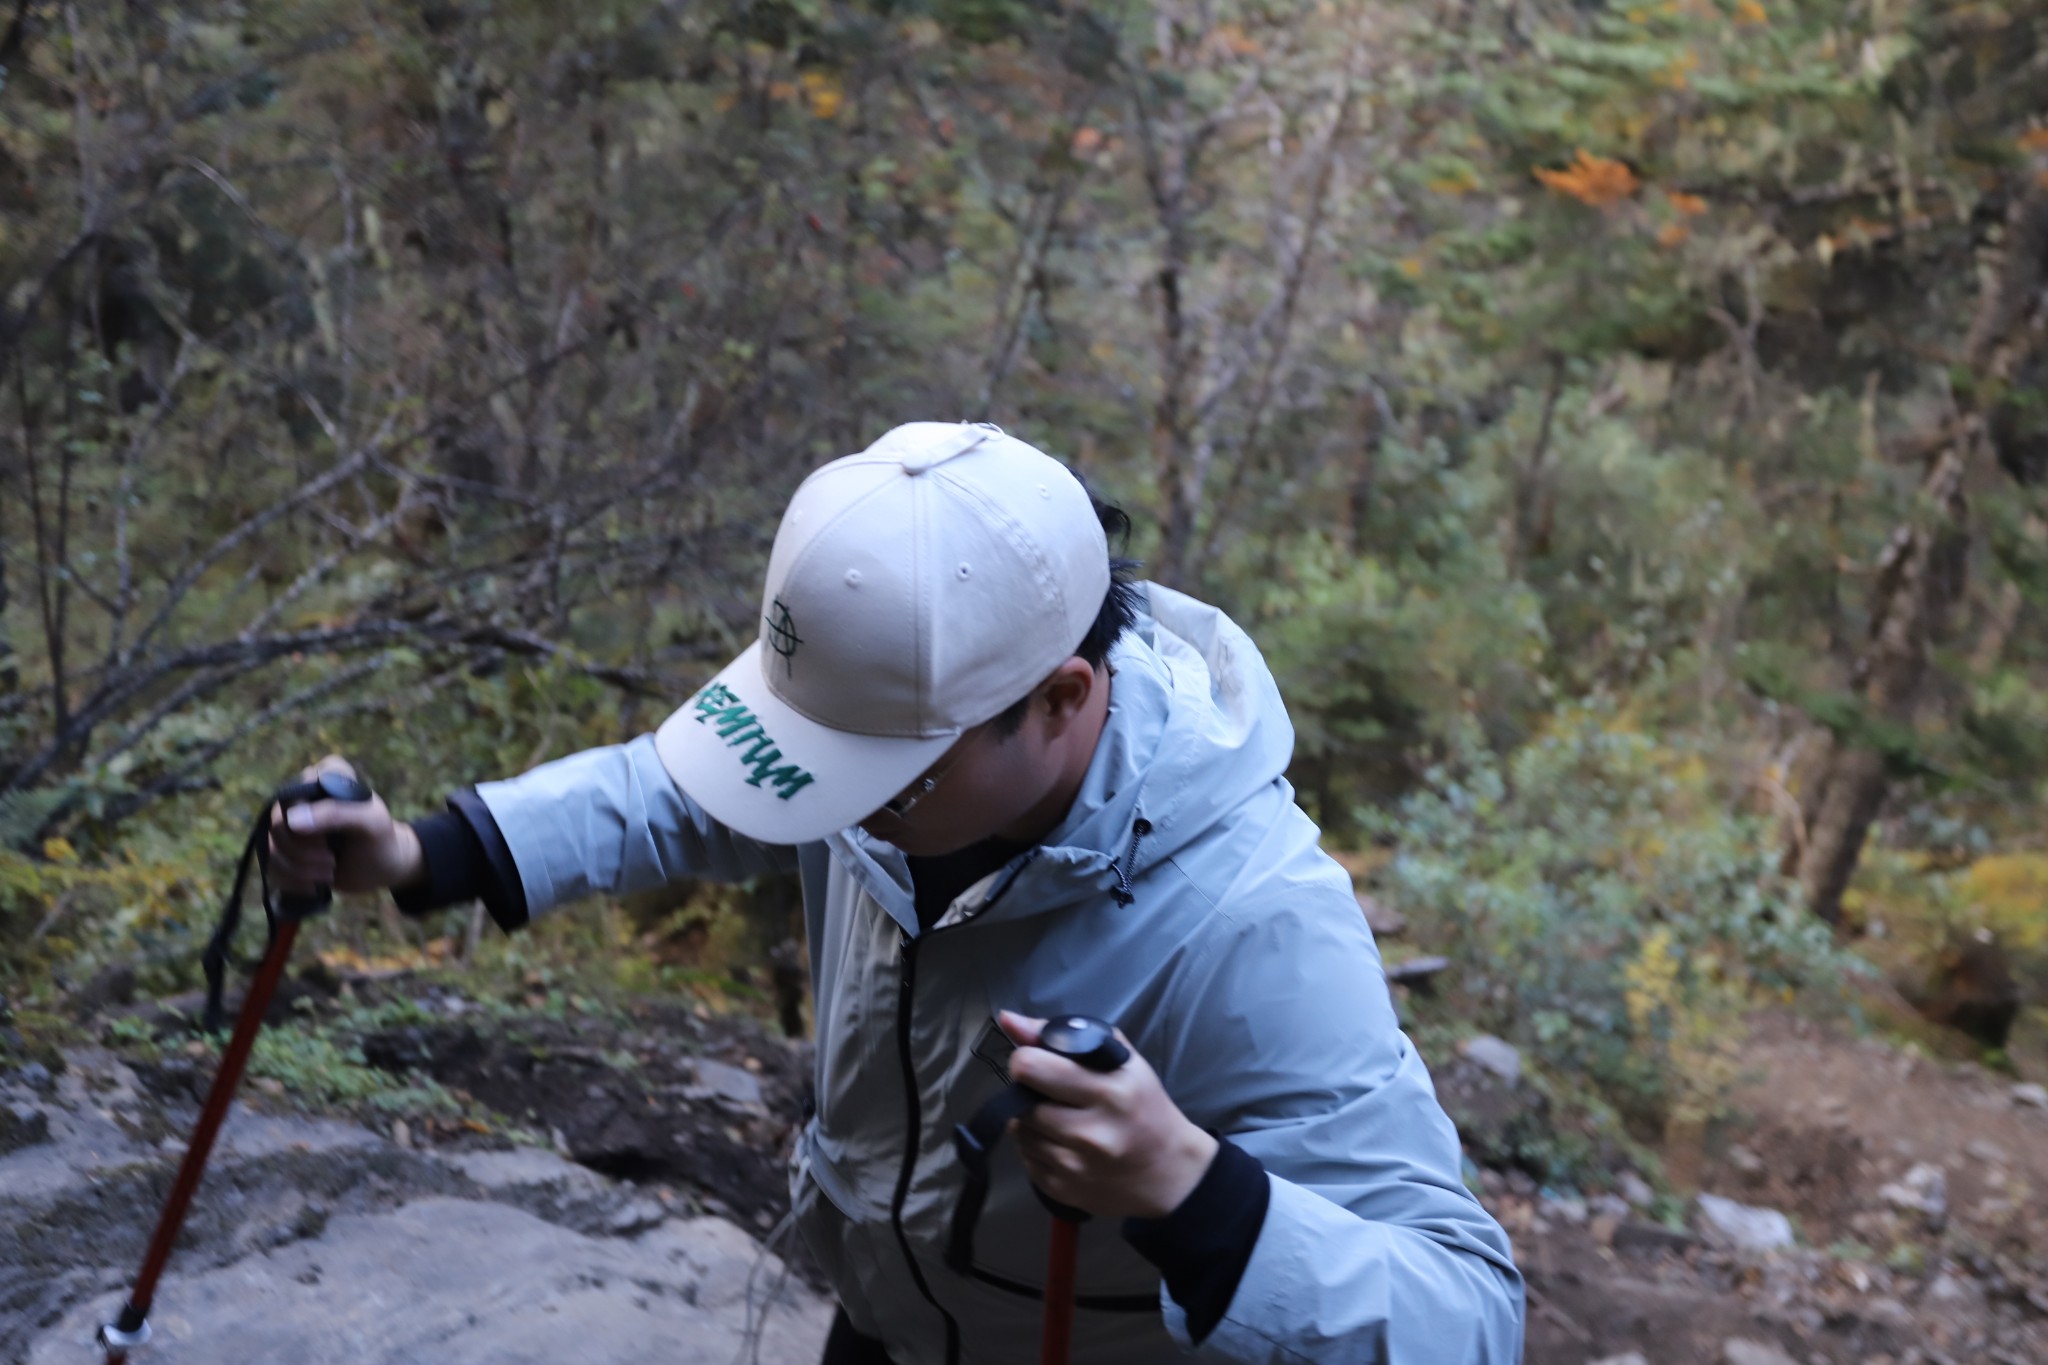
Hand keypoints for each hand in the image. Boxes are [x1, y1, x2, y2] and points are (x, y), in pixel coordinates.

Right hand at [266, 755, 423, 895]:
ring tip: (329, 871)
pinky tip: (314, 883)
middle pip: (278, 824)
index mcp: (326, 774)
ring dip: (299, 869)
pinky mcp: (285, 847)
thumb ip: (338, 813)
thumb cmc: (381, 840)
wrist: (383, 868)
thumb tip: (292, 820)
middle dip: (304, 851)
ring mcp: (291, 821)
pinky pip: (269, 865)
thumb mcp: (371, 823)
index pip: (295, 795)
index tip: (331, 837)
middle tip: (331, 860)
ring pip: (271, 846)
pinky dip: (291, 880)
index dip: (309, 823)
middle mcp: (303, 793)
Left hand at [1000, 1010, 1217, 1219]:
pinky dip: (1036, 1149)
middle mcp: (1090, 1132)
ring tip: (1058, 1118)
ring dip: (1031, 1122)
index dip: (1027, 1060)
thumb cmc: (1144, 1106)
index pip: (1032, 1068)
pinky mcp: (1062, 1191)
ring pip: (1020, 1133)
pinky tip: (1062, 1143)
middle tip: (1050, 1093)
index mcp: (1107, 1092)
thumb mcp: (1120, 1060)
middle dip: (1029, 1094)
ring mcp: (1075, 1167)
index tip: (1037, 1063)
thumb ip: (1063, 1035)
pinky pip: (1026, 1160)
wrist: (1170, 1172)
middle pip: (1021, 1103)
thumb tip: (1008, 1020)